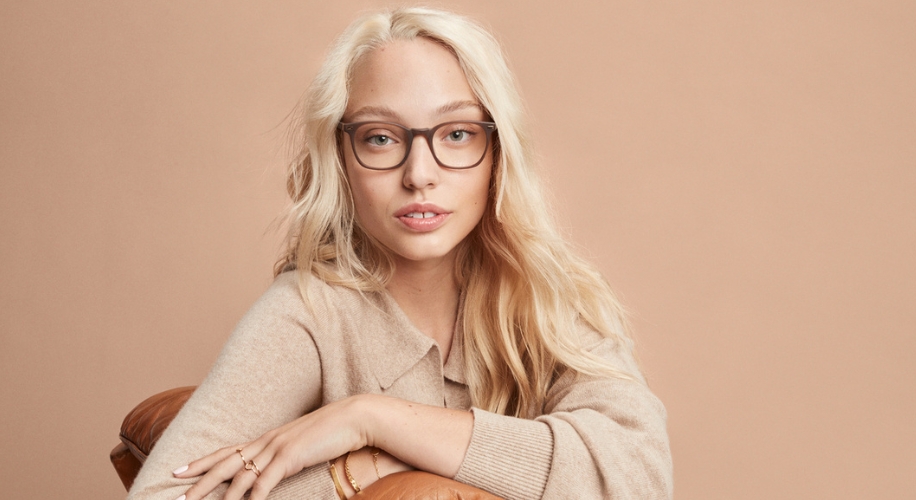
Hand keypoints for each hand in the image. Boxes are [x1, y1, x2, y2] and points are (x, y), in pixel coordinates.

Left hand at [173, 395, 369, 499]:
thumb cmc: (333, 432)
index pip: (227, 450)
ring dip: (218, 494)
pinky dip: (252, 497)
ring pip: (239, 474)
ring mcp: (277, 448)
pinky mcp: (290, 457)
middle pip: (225, 463)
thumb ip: (287, 456)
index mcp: (268, 438)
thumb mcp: (304, 445)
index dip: (202, 461)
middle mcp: (267, 441)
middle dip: (199, 480)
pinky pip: (264, 482)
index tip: (179, 471)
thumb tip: (277, 468)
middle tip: (178, 495)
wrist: (354, 417)